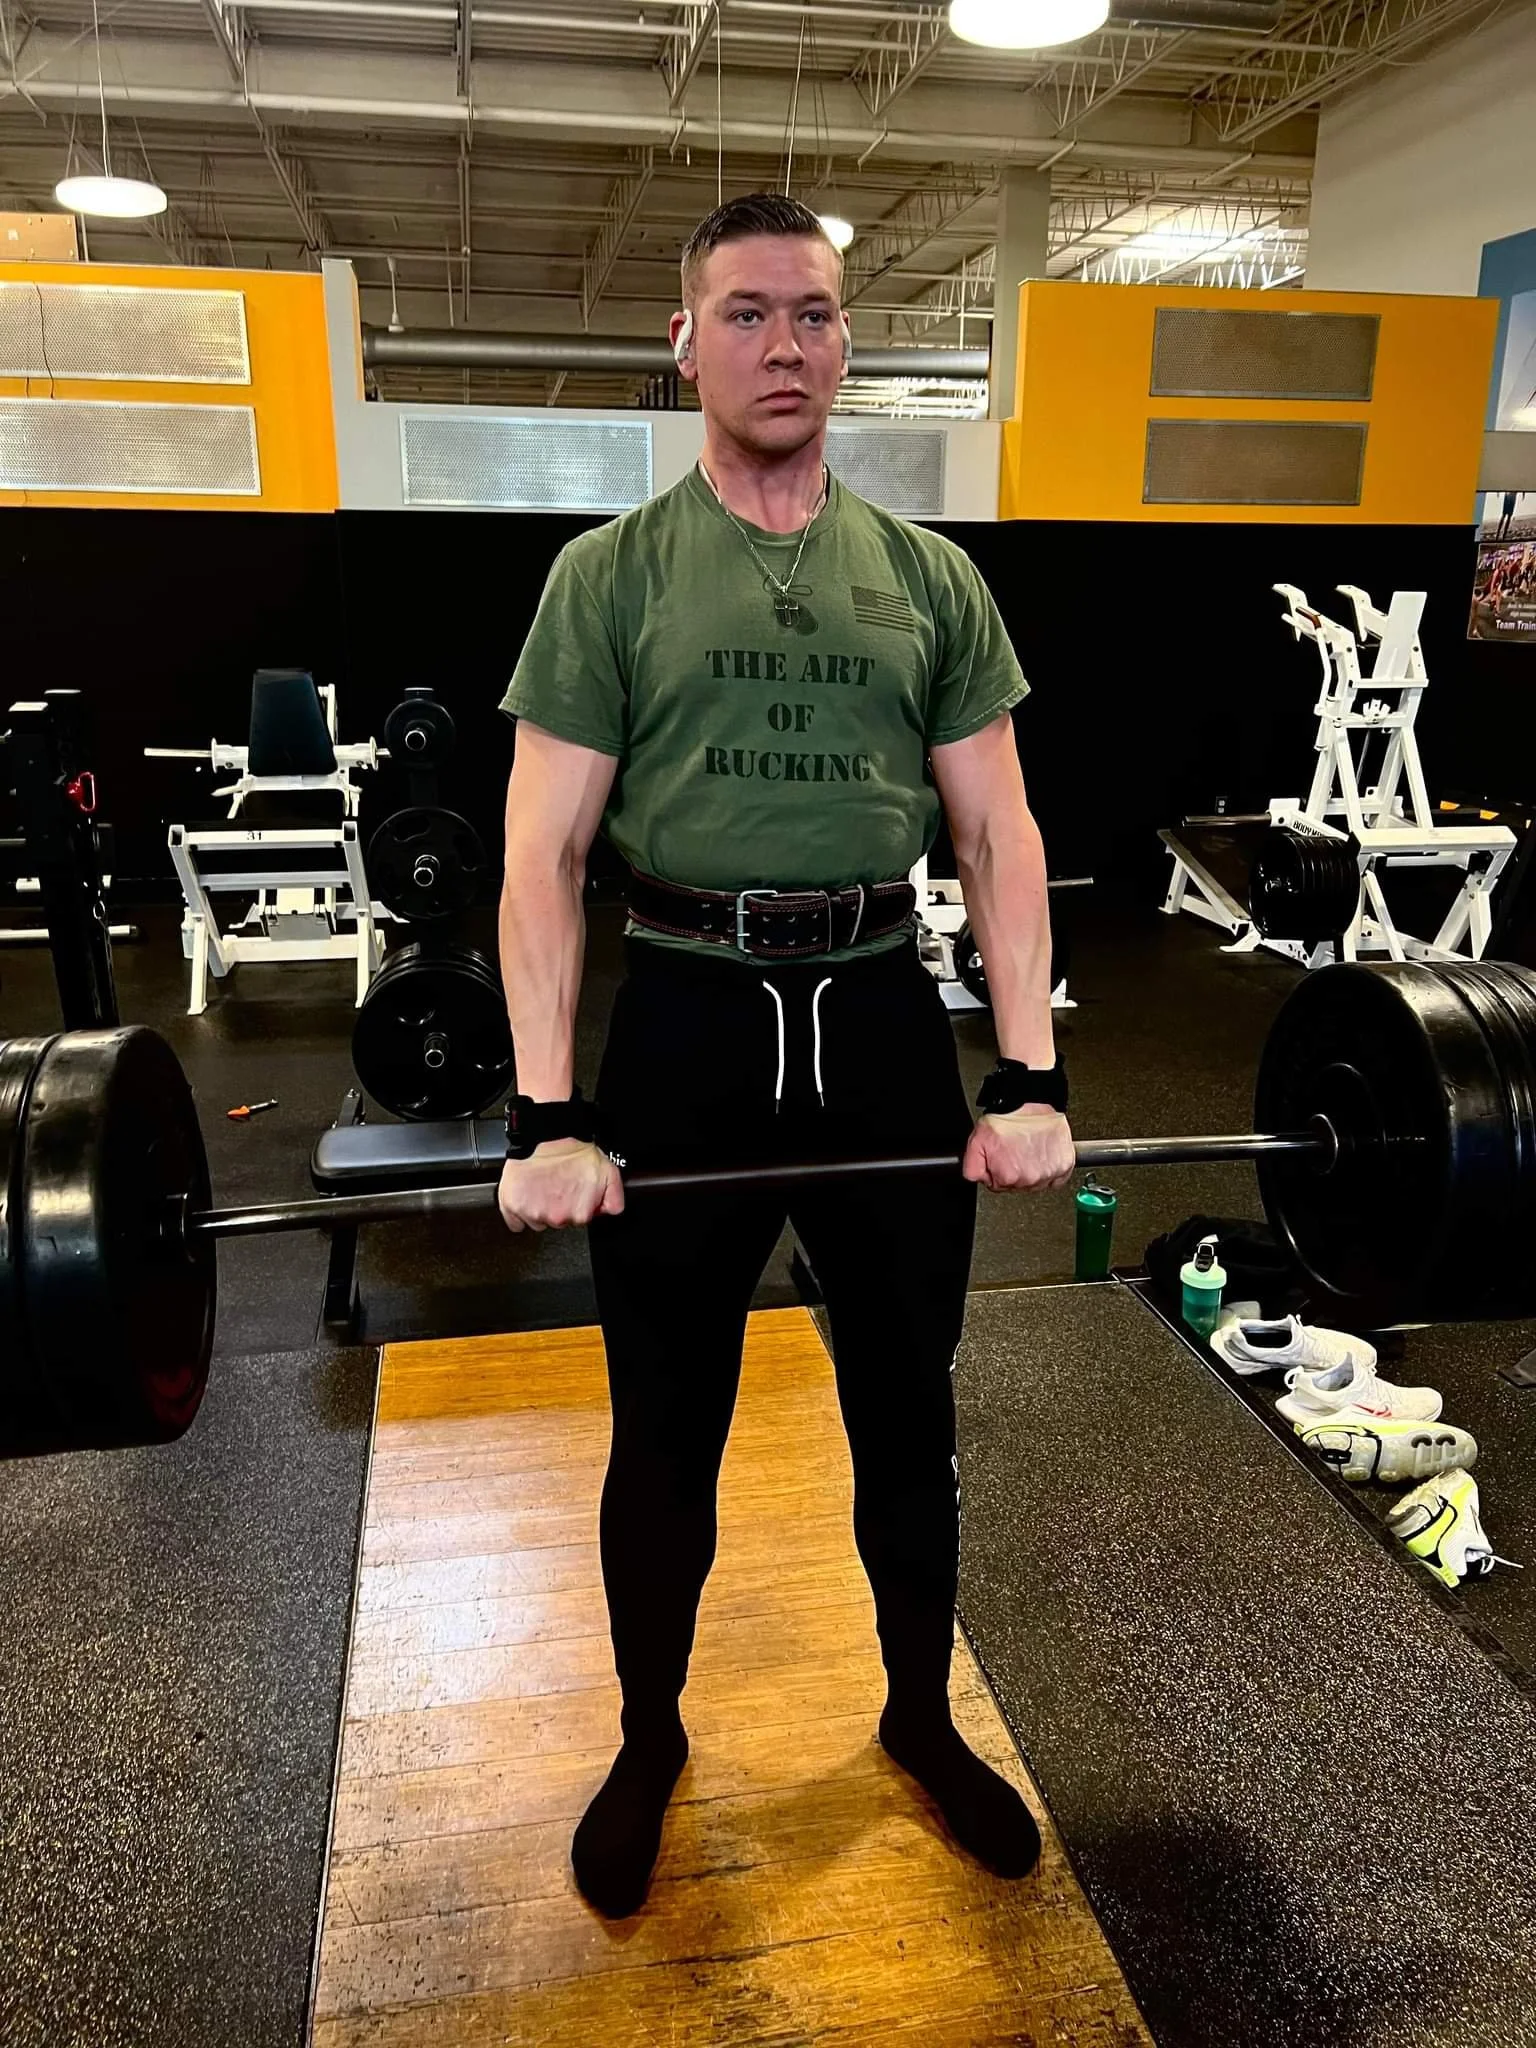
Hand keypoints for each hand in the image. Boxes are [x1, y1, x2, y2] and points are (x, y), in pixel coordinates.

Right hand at [497, 1139, 625, 1233]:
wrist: (547, 1134)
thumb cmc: (573, 1151)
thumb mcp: (608, 1173)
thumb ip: (613, 1199)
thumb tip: (611, 1211)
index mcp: (580, 1213)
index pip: (578, 1220)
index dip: (576, 1204)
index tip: (572, 1191)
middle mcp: (557, 1218)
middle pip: (557, 1222)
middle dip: (557, 1206)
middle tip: (557, 1184)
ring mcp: (532, 1213)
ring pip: (536, 1221)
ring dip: (538, 1207)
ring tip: (542, 1185)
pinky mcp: (512, 1206)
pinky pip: (514, 1222)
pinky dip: (517, 1211)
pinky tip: (526, 1195)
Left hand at [961, 1108, 1075, 1193]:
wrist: (1029, 1100)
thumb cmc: (1006, 1118)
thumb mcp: (977, 1142)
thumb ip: (972, 1168)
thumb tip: (978, 1180)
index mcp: (1008, 1175)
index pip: (999, 1185)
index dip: (998, 1169)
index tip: (1002, 1157)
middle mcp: (1030, 1178)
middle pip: (1019, 1185)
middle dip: (1015, 1170)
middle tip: (1015, 1150)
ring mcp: (1050, 1172)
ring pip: (1038, 1182)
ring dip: (1033, 1169)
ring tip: (1029, 1149)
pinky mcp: (1065, 1165)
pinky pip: (1057, 1179)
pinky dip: (1051, 1168)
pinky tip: (1042, 1155)